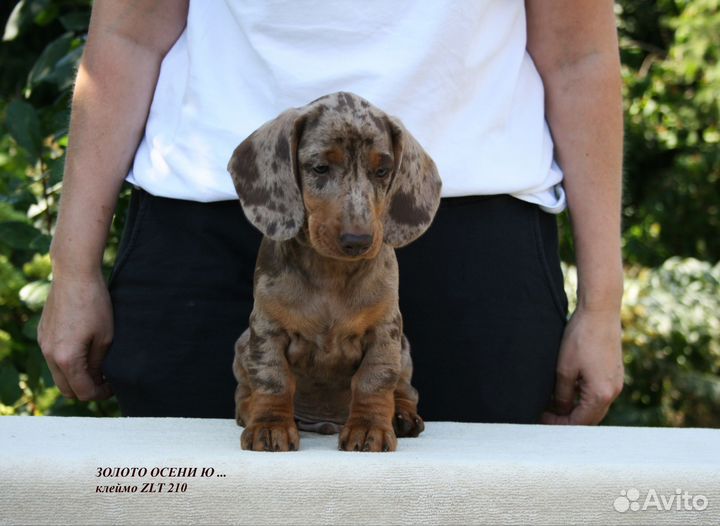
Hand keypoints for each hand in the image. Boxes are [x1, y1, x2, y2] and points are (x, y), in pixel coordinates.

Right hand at [38, 273, 113, 400]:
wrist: (74, 275)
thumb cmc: (94, 304)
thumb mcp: (105, 337)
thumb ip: (99, 363)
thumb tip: (98, 377)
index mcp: (66, 359)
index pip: (82, 392)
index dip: (100, 394)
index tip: (113, 388)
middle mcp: (49, 355)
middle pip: (67, 389)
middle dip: (86, 389)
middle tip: (105, 382)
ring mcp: (43, 344)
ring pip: (58, 374)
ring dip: (76, 376)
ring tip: (97, 366)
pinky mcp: (43, 334)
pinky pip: (53, 358)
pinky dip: (67, 363)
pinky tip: (84, 352)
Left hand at [541, 306, 623, 424]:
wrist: (600, 312)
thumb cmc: (581, 338)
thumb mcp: (564, 369)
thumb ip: (561, 395)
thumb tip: (559, 410)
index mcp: (601, 394)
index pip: (579, 422)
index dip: (559, 424)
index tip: (541, 419)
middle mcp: (613, 392)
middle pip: (590, 418)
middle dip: (568, 420)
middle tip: (545, 416)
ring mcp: (616, 382)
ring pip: (595, 407)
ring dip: (576, 409)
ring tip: (553, 405)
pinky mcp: (614, 373)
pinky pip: (599, 394)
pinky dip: (584, 398)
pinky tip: (567, 392)